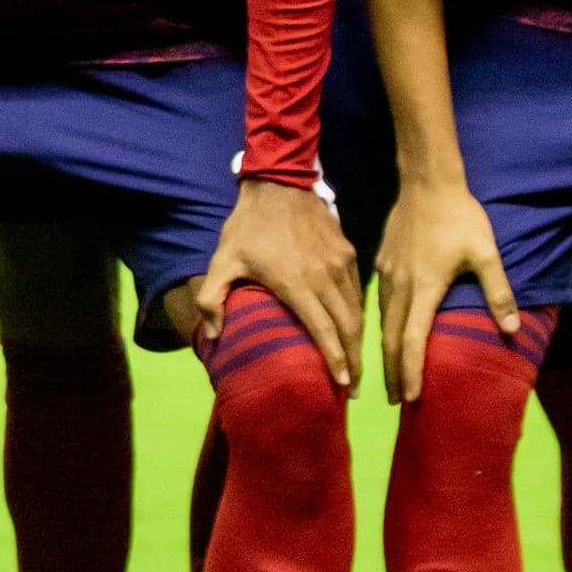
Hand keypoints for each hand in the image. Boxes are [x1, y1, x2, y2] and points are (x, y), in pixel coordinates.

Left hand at [190, 177, 360, 391]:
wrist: (278, 182)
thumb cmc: (248, 226)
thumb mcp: (222, 259)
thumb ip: (212, 298)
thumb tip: (212, 336)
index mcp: (296, 282)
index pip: (324, 330)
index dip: (335, 360)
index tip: (340, 384)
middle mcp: (325, 275)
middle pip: (348, 327)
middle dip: (354, 362)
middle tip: (351, 389)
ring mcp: (340, 263)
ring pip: (358, 311)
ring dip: (359, 341)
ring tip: (354, 367)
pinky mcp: (348, 253)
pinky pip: (359, 292)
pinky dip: (359, 315)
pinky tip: (353, 331)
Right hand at [375, 174, 515, 402]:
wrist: (426, 182)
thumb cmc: (460, 218)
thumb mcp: (486, 254)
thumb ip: (498, 293)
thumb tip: (512, 330)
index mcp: (424, 289)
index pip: (412, 341)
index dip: (410, 372)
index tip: (411, 397)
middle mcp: (400, 287)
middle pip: (390, 339)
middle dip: (391, 372)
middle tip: (396, 402)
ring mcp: (387, 275)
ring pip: (381, 323)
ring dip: (384, 352)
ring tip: (388, 375)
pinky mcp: (381, 263)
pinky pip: (379, 303)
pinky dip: (382, 327)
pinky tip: (386, 333)